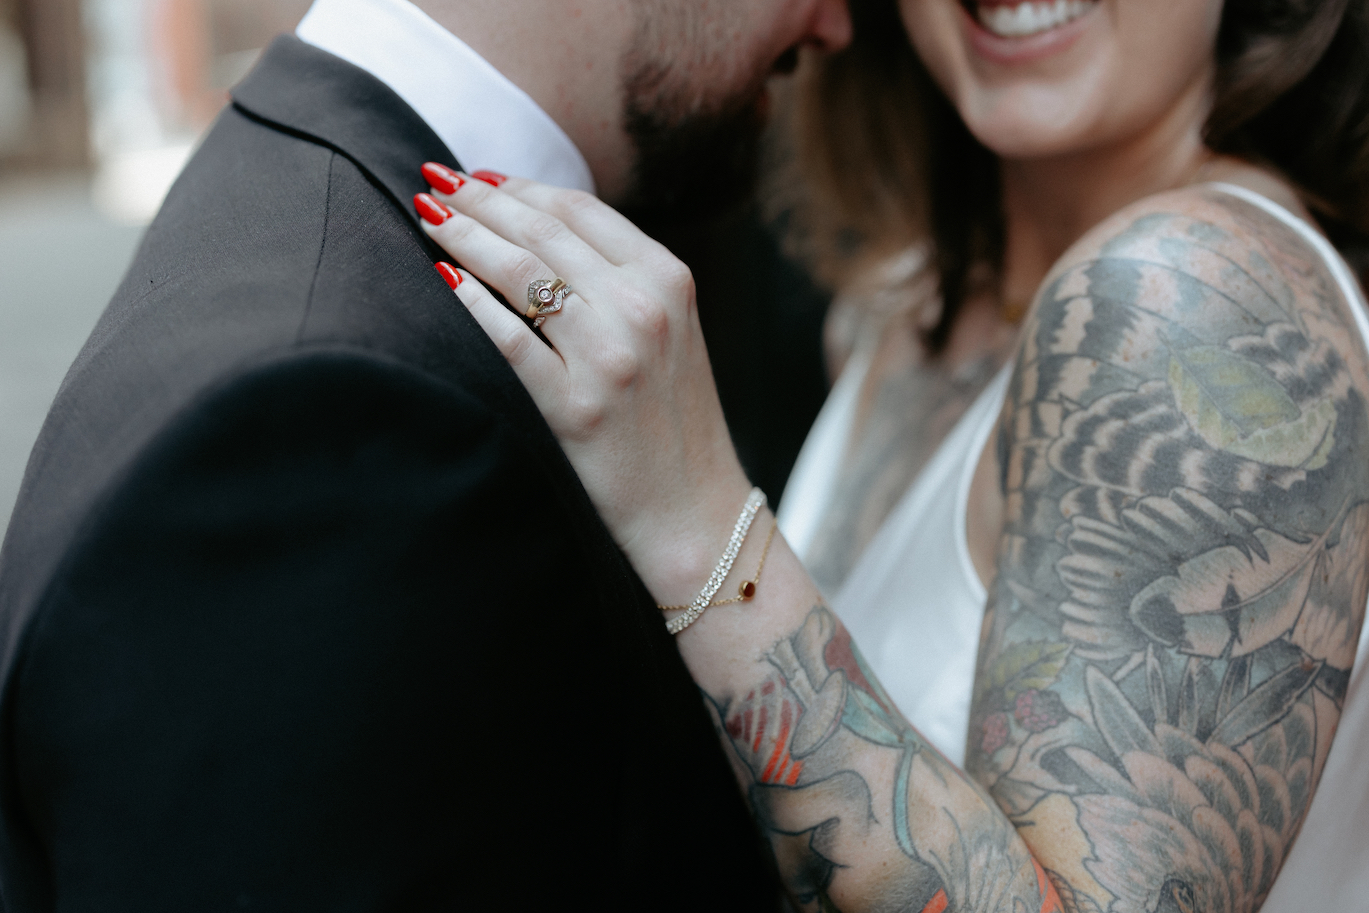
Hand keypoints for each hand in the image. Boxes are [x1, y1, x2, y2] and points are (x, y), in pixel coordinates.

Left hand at [417, 171, 753, 601]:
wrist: (695, 510)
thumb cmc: (674, 421)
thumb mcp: (672, 330)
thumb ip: (623, 278)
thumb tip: (541, 226)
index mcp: (668, 279)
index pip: (578, 210)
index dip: (519, 186)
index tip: (478, 177)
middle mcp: (642, 307)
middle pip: (542, 231)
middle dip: (478, 199)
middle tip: (434, 180)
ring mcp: (609, 356)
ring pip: (520, 272)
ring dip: (464, 235)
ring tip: (427, 217)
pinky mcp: (576, 406)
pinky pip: (507, 339)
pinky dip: (469, 302)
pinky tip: (441, 278)